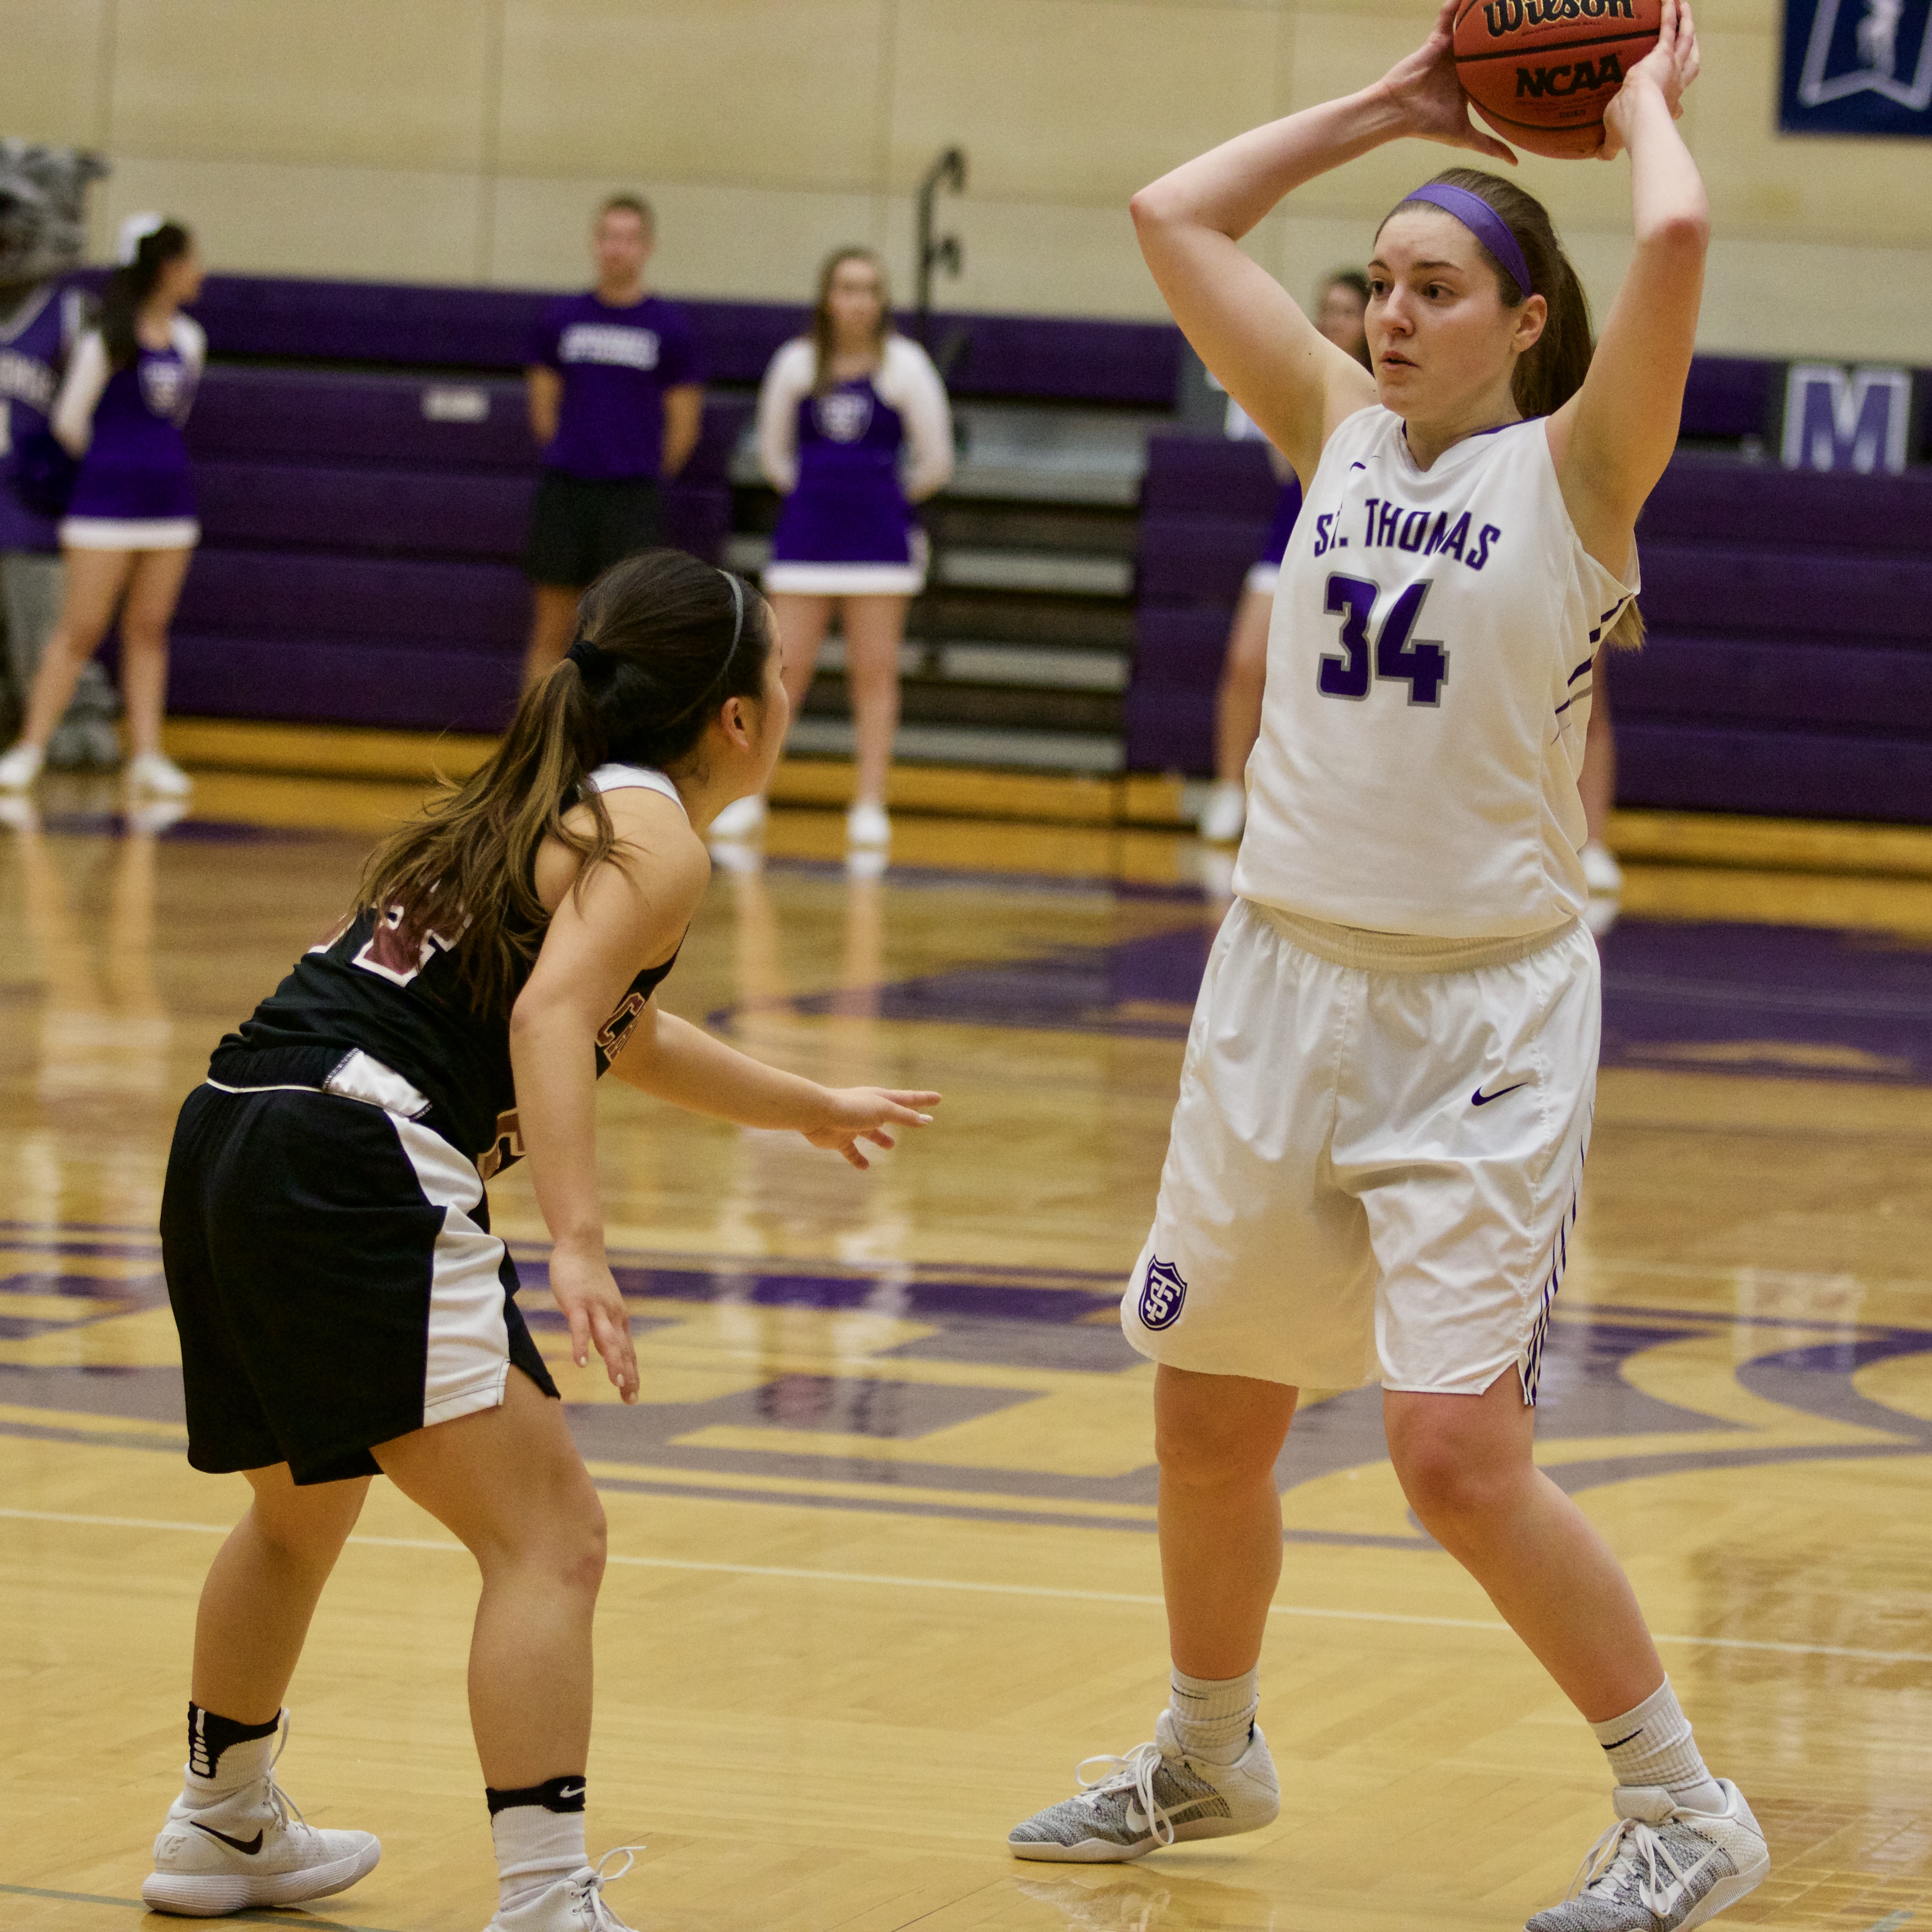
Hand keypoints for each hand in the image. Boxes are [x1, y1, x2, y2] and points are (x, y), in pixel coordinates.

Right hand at [547, 1238, 638, 1402]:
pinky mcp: (577, 1303)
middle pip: (622, 1349)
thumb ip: (603, 1328)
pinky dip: (582, 1345)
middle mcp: (612, 1315)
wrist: (581, 1247)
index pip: (628, 1351)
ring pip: (607, 1339)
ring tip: (617, 1383)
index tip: (633, 1396)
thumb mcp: (601, 1306)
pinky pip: (580, 1328)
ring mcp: (595, 1309)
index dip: (631, 1374)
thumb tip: (604, 1352)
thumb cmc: (588, 1278)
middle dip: (627, 1375)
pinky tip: (582, 1363)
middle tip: (630, 1398)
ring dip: (613, 1361)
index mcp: (618, 1318)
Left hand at [801, 1086, 940, 1169]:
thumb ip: (904, 1116)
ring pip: (871, 1133)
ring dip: (881, 1138)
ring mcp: (854, 1125)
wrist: (817, 1114)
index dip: (924, 1099)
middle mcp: (868, 1110)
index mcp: (880, 1099)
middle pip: (892, 1114)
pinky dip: (858, 1159)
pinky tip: (865, 1167)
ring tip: (891, 1145)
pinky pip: (851, 1152)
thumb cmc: (851, 1108)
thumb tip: (926, 1120)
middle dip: (905, 1116)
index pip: (908, 1099)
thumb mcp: (883, 1111)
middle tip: (918, 1119)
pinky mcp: (840, 1139)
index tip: (938, 1098)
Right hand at [1376, 0, 1517, 164]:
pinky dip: (1457, 3)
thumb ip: (1489, 145)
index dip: (1512, 57)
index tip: (1536, 48)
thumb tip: (1515, 162)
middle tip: (1527, 14)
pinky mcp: (1435, 40)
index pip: (1494, 66)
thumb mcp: (1464, 136)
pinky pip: (1448, 16)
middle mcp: (1461, 63)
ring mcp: (1449, 50)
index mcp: (1469, 81)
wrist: (1398, 112)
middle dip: (1503, 28)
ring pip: (1471, 26)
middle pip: (1486, 42)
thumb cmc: (1427, 124)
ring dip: (1481, 12)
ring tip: (1500, 0)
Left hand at [1600, 0, 1698, 159]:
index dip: (1676, 105)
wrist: (1638, 115)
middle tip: (1691, 37)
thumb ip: (1609, 146)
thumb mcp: (1614, 137)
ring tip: (1685, 7)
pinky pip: (1669, 28)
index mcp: (1665, 106)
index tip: (1677, 108)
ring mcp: (1673, 67)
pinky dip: (1670, 13)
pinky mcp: (1664, 53)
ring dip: (1687, 22)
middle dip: (1691, 48)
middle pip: (1690, 62)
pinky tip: (1670, 0)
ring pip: (1686, 39)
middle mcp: (1675, 84)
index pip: (1675, 103)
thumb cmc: (1627, 129)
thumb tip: (1602, 157)